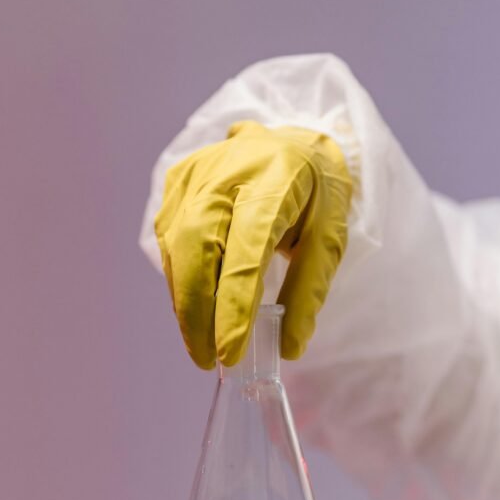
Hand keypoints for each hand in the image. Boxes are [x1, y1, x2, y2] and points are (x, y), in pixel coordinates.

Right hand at [155, 121, 351, 368]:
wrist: (294, 142)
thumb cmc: (316, 194)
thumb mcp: (330, 238)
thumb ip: (309, 290)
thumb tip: (288, 347)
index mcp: (275, 180)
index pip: (245, 253)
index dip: (233, 307)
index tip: (229, 354)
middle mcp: (227, 170)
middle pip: (196, 247)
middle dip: (197, 312)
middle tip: (208, 358)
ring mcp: (195, 172)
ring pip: (176, 247)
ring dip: (185, 301)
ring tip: (202, 342)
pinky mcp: (177, 182)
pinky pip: (169, 239)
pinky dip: (181, 278)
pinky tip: (196, 304)